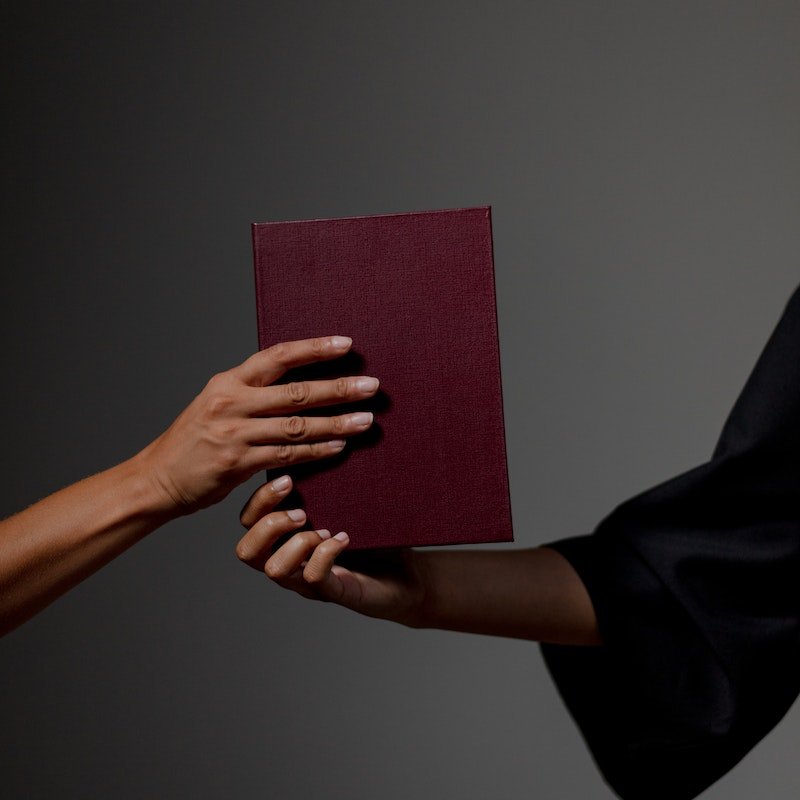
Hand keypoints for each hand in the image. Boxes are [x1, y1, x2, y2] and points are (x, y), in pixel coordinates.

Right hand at [136, 335, 378, 514]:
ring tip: (366, 421)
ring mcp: (235, 433)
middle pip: (296, 391)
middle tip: (371, 386)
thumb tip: (299, 383)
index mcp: (229, 381)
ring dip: (336, 423)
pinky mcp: (237, 463)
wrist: (158, 477)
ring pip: (297, 426)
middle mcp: (232, 402)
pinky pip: (286, 456)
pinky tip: (340, 447)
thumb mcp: (218, 403)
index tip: (347, 344)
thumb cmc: (195, 439)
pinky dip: (316, 452)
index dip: (314, 349)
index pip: (278, 356)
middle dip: (338, 388)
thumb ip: (253, 392)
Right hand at [237, 488, 425, 626]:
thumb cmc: (375, 538)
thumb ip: (330, 484)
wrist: (407, 575)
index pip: (248, 522)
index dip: (258, 500)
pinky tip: (344, 538)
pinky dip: (326, 553)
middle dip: (268, 524)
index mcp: (286, 537)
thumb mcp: (348, 505)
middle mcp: (290, 562)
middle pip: (246, 551)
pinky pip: (314, 577)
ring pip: (274, 570)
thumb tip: (331, 438)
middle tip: (302, 512)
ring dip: (296, 543)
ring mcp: (308, 582)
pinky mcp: (332, 592)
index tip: (289, 480)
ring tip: (322, 530)